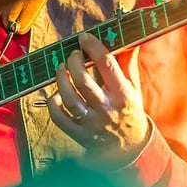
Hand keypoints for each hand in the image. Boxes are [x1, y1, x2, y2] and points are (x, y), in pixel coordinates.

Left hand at [48, 33, 149, 167]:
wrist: (129, 147)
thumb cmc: (129, 111)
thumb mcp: (134, 87)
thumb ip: (128, 63)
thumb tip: (128, 39)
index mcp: (122, 94)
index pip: (107, 64)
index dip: (93, 47)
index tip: (85, 38)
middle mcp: (106, 109)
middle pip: (83, 81)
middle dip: (74, 62)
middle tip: (73, 54)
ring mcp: (90, 122)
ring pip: (68, 98)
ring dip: (61, 79)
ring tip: (61, 68)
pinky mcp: (78, 132)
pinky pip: (58, 117)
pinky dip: (53, 103)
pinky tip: (56, 93)